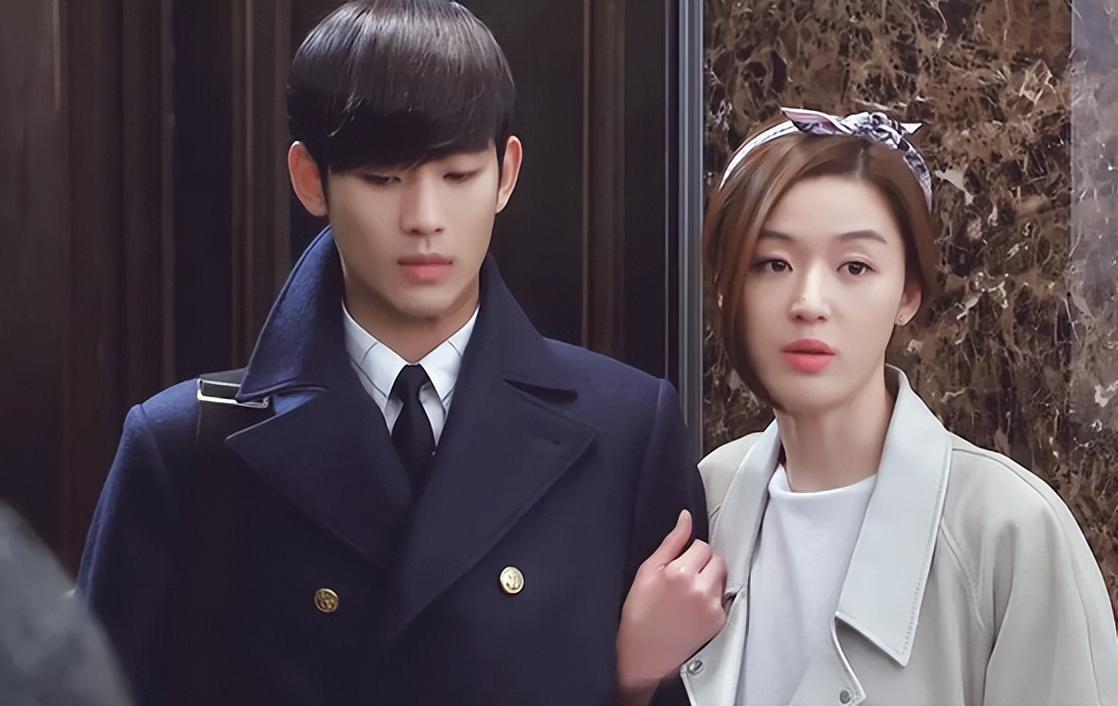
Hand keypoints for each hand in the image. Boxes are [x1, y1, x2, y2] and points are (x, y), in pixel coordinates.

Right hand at [616, 509, 727, 694]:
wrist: (643, 654)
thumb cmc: (639, 613)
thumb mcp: (647, 571)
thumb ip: (671, 542)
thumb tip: (686, 518)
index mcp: (680, 572)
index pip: (702, 545)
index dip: (689, 552)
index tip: (678, 563)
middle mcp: (700, 589)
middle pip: (716, 559)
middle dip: (703, 563)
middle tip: (684, 578)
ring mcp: (712, 607)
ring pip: (722, 576)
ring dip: (710, 579)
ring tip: (688, 594)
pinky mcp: (719, 621)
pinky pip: (722, 598)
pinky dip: (712, 599)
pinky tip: (693, 609)